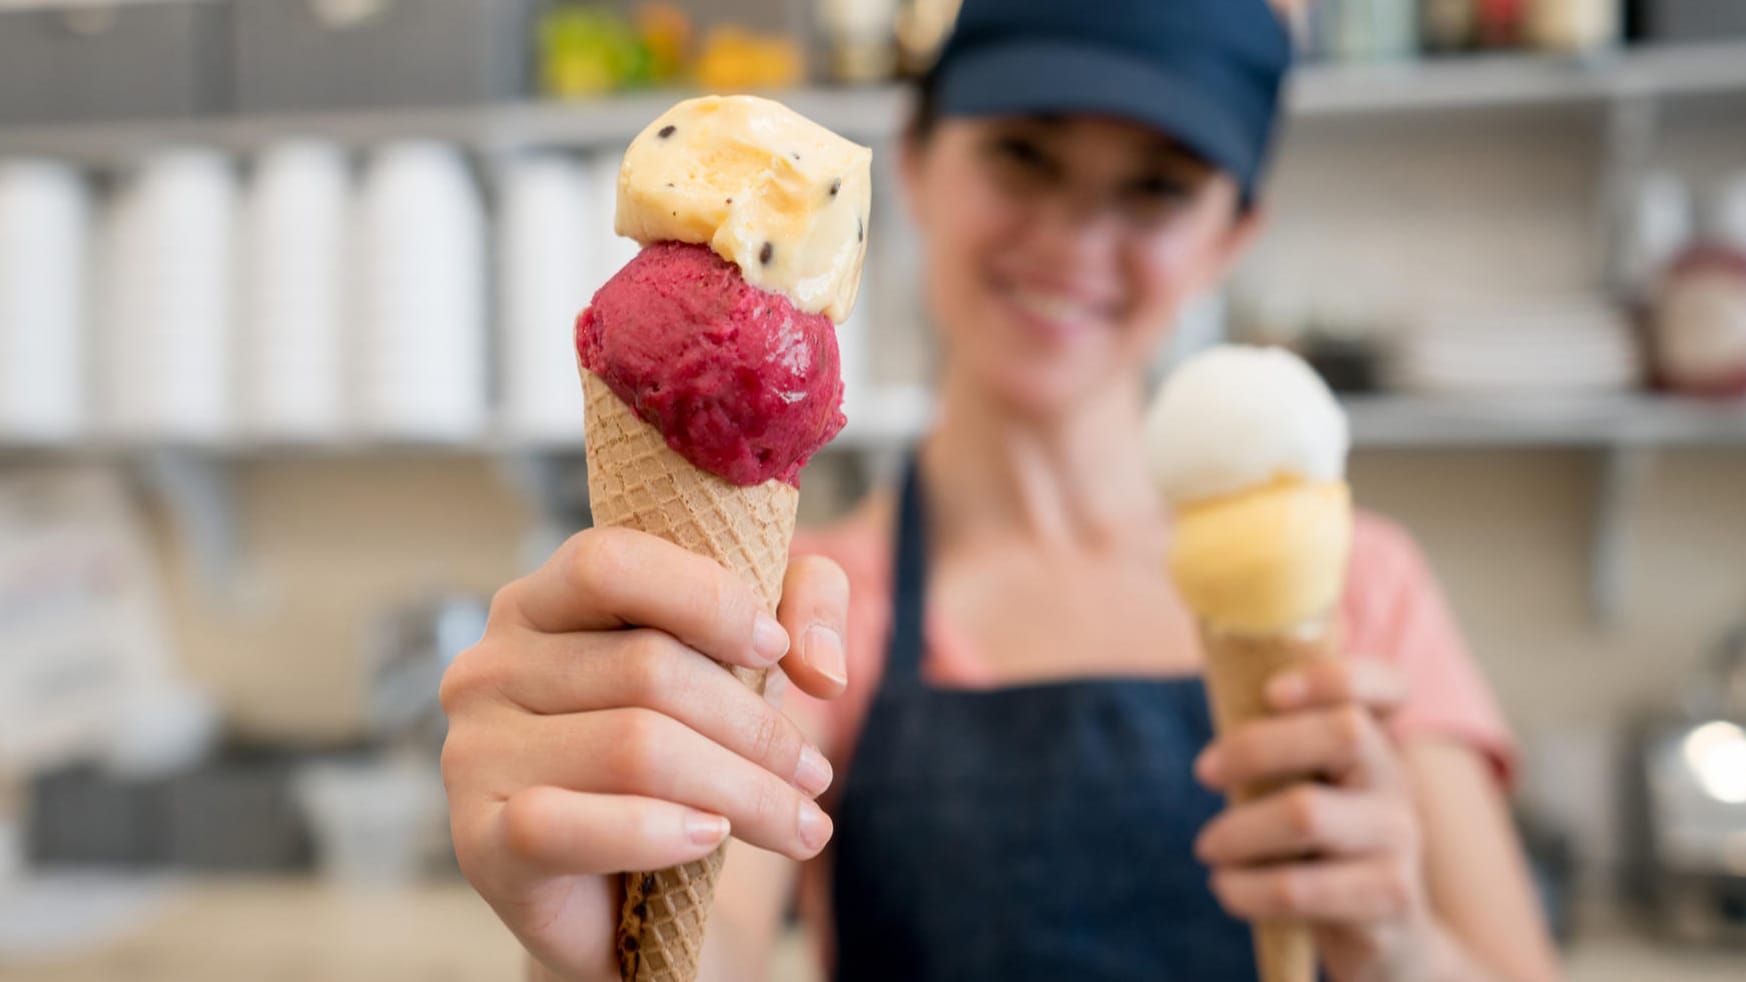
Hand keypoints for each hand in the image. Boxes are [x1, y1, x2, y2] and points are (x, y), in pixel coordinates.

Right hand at [439, 528, 849, 980]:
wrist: (627, 898)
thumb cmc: (686, 753)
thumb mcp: (753, 656)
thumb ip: (806, 604)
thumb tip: (822, 664)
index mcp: (540, 605)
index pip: (609, 563)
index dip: (704, 597)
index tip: (774, 647)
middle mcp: (490, 669)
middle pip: (646, 668)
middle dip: (755, 727)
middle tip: (815, 774)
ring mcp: (474, 755)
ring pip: (633, 748)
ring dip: (742, 790)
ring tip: (800, 823)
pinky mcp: (481, 842)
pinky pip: (569, 826)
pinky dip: (658, 833)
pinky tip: (712, 839)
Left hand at [1193, 656, 1440, 981]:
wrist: (1387, 941)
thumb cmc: (1322, 853)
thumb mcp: (1310, 793)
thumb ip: (1277, 756)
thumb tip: (1211, 734)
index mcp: (1376, 745)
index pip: (1387, 687)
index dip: (1334, 676)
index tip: (1272, 691)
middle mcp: (1397, 784)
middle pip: (1344, 732)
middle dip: (1257, 745)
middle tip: (1204, 771)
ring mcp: (1400, 841)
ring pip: (1307, 813)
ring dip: (1238, 829)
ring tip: (1209, 848)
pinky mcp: (1387, 898)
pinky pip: (1298, 887)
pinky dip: (1246, 888)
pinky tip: (1228, 889)